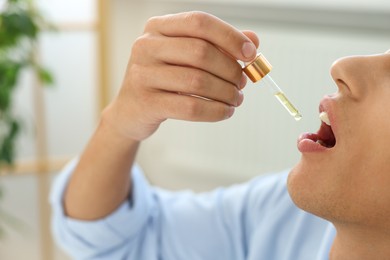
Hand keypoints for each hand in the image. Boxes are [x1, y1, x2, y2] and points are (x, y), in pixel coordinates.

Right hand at [103, 11, 258, 140]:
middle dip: (230, 69)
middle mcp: (146, 46)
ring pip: (198, 82)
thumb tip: (253, 41)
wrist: (131, 110)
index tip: (251, 54)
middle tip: (242, 82)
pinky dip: (215, 111)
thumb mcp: (185, 56)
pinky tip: (225, 112)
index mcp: (158, 27)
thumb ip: (218, 45)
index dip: (230, 37)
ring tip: (236, 99)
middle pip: (201, 52)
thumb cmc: (164, 79)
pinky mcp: (147, 103)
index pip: (199, 22)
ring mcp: (143, 75)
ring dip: (226, 93)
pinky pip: (191, 107)